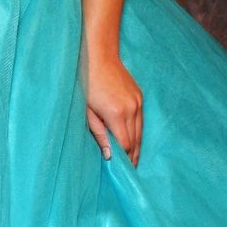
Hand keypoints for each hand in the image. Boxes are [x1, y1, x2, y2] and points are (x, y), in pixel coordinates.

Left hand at [85, 49, 142, 166]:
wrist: (98, 55)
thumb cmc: (85, 83)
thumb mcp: (86, 111)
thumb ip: (98, 134)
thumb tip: (108, 155)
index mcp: (116, 114)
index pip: (125, 145)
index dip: (123, 160)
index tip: (120, 171)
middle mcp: (132, 109)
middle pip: (136, 141)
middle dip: (132, 157)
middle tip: (128, 172)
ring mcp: (138, 102)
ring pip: (141, 132)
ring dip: (137, 147)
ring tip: (132, 160)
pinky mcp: (139, 96)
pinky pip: (141, 120)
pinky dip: (137, 132)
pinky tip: (133, 140)